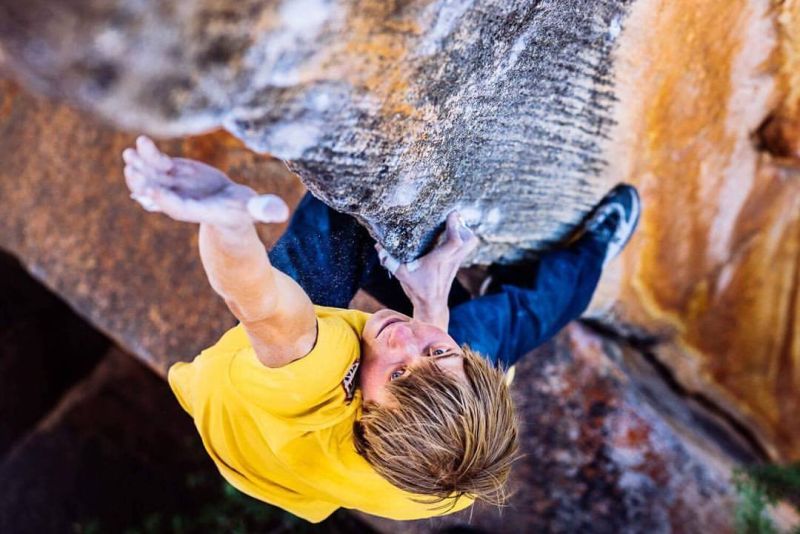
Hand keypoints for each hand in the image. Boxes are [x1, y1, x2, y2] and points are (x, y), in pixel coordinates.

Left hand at [122, 135, 288, 228]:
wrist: (230, 209)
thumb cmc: (246, 211)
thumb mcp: (257, 209)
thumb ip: (265, 209)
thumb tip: (280, 211)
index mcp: (200, 211)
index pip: (180, 208)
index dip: (166, 201)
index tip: (152, 192)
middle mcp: (181, 200)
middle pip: (158, 194)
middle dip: (144, 184)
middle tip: (133, 171)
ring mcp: (174, 187)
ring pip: (150, 179)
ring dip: (139, 168)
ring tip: (130, 155)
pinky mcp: (173, 174)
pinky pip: (155, 166)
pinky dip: (146, 157)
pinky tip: (139, 145)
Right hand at [377, 212, 478, 328]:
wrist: (432, 305)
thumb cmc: (418, 289)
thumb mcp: (402, 274)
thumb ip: (390, 261)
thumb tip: (378, 247)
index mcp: (439, 260)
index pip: (455, 241)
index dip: (455, 226)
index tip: (452, 213)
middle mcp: (451, 259)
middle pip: (469, 240)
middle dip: (463, 226)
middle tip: (451, 219)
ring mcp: (456, 262)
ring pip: (471, 243)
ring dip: (465, 232)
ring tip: (451, 226)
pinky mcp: (457, 264)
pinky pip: (466, 247)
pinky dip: (462, 239)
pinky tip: (448, 236)